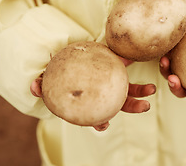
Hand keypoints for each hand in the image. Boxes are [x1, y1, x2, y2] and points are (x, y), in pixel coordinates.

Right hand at [30, 56, 155, 130]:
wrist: (69, 61)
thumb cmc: (62, 76)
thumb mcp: (51, 81)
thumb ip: (43, 85)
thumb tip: (32, 86)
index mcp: (93, 101)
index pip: (96, 115)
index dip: (100, 121)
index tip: (104, 124)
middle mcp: (104, 94)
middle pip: (121, 104)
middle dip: (134, 107)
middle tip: (145, 107)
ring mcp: (111, 81)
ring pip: (129, 89)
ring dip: (141, 91)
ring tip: (152, 89)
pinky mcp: (115, 65)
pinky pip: (122, 63)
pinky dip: (128, 62)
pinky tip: (132, 60)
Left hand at [159, 53, 185, 109]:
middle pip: (181, 92)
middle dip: (176, 89)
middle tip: (174, 80)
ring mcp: (181, 70)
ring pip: (170, 77)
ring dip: (166, 72)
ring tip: (165, 63)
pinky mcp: (174, 57)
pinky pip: (167, 61)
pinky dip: (165, 59)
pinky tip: (165, 53)